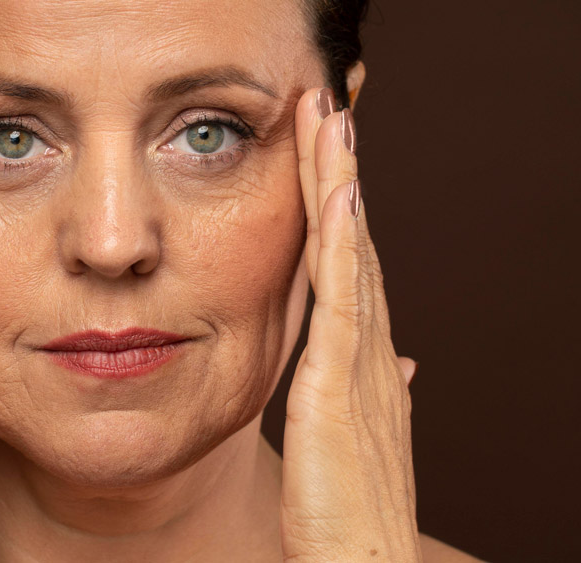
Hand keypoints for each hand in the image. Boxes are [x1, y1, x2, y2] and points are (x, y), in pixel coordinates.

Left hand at [280, 87, 421, 560]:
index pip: (349, 262)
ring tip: (331, 122)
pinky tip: (339, 202)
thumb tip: (403, 360)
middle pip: (352, 242)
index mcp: (363, 356)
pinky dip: (343, 250)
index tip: (323, 149)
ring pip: (350, 257)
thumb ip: (371, 388)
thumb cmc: (351, 508)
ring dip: (339, 187)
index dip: (338, 203)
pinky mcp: (341, 390)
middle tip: (327, 106)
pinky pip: (344, 306)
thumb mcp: (358, 433)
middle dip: (338, 173)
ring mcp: (359, 365)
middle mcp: (368, 349)